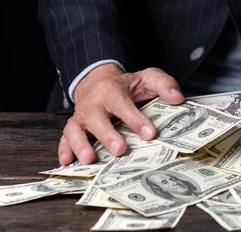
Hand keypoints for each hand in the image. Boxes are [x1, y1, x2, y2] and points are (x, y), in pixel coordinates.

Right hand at [58, 65, 183, 164]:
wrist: (98, 81)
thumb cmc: (127, 85)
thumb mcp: (147, 78)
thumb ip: (163, 84)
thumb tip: (177, 98)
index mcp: (112, 91)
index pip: (123, 104)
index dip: (136, 119)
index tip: (150, 133)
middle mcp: (94, 104)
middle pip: (97, 118)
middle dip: (107, 135)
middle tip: (120, 149)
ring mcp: (81, 116)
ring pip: (75, 129)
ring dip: (80, 144)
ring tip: (89, 159)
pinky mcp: (74, 127)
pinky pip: (64, 138)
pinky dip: (63, 150)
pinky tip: (66, 163)